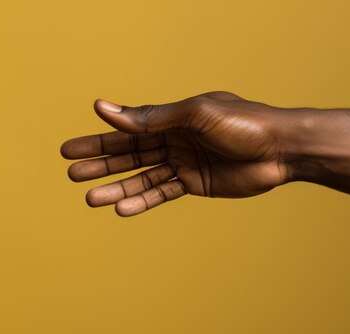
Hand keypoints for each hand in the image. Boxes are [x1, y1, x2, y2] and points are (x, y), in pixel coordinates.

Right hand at [61, 91, 290, 215]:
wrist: (281, 149)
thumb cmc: (243, 123)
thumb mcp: (195, 114)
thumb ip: (152, 117)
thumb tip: (104, 108)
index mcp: (173, 118)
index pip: (128, 129)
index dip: (98, 139)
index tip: (68, 148)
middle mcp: (175, 139)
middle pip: (130, 154)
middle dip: (100, 163)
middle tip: (70, 172)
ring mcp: (184, 162)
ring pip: (142, 177)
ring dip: (117, 188)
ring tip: (89, 198)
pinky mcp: (196, 183)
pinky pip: (163, 193)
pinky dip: (143, 201)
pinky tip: (121, 209)